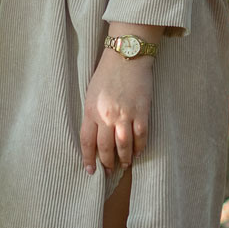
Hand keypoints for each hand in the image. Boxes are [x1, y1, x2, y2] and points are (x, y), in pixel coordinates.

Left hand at [80, 50, 153, 174]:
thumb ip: (92, 115)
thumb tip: (96, 136)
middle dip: (107, 163)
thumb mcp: (91, 94)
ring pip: (124, 145)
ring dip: (125, 159)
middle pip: (106, 147)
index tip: (90, 171)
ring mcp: (125, 114)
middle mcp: (106, 115)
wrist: (126, 56)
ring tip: (125, 164)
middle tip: (109, 171)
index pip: (87, 142)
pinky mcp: (141, 111)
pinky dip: (140, 147)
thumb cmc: (107, 74)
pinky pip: (141, 135)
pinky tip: (138, 152)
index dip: (88, 159)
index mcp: (91, 110)